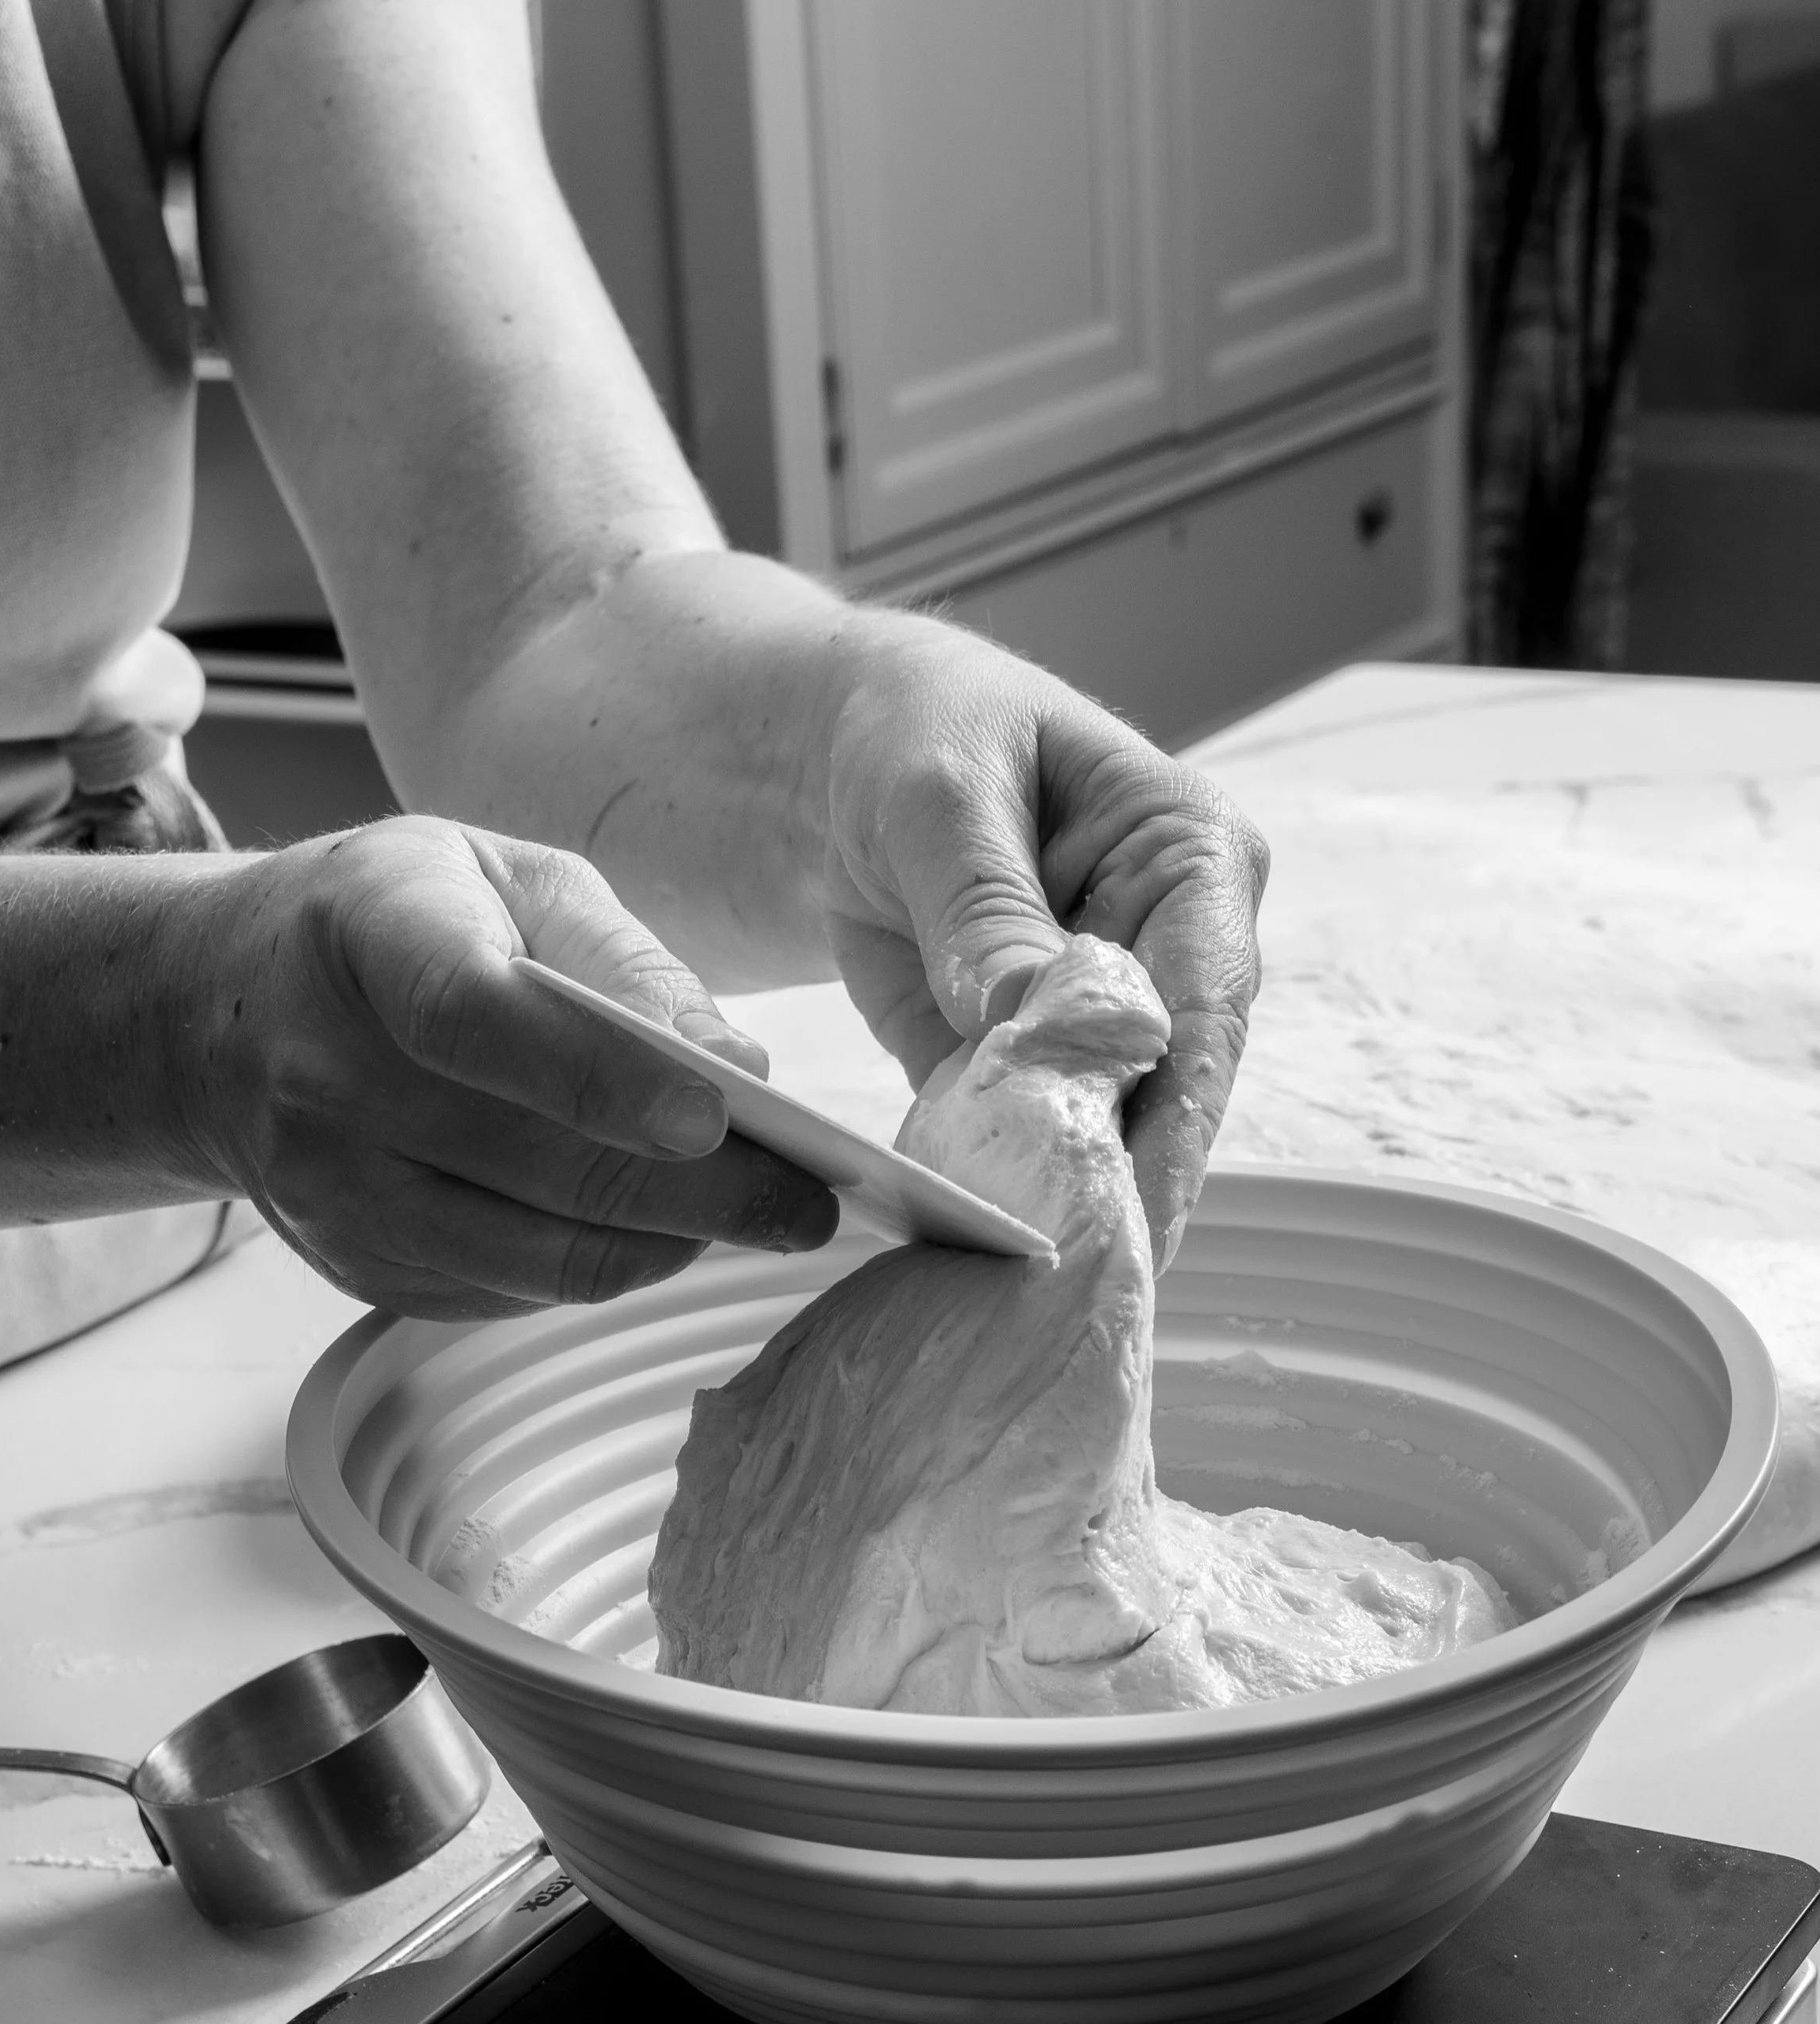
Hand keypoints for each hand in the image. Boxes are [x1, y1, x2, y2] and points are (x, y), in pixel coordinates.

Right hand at [179, 819, 835, 1315]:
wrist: (223, 1011)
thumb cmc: (398, 925)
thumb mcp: (504, 882)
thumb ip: (623, 962)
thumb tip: (738, 1065)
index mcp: (366, 938)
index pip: (479, 1020)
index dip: (604, 1078)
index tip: (720, 1116)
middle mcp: (325, 1076)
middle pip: (541, 1164)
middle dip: (704, 1194)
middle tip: (808, 1201)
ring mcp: (332, 1191)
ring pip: (541, 1254)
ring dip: (671, 1246)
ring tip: (756, 1220)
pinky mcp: (358, 1269)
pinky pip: (513, 1292)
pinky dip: (606, 1267)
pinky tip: (659, 1230)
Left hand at [819, 624, 1268, 1267]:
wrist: (818, 751)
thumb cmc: (907, 728)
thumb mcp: (936, 797)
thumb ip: (983, 905)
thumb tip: (1027, 1017)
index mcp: (1192, 855)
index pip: (1205, 1000)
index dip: (1178, 1112)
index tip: (1141, 1207)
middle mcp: (1169, 948)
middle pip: (1171, 1089)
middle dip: (1128, 1185)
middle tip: (1085, 1284)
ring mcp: (1101, 1018)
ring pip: (1104, 1132)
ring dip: (1064, 1205)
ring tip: (1029, 1295)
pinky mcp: (1024, 1068)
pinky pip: (1021, 1146)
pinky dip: (994, 1194)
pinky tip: (963, 1252)